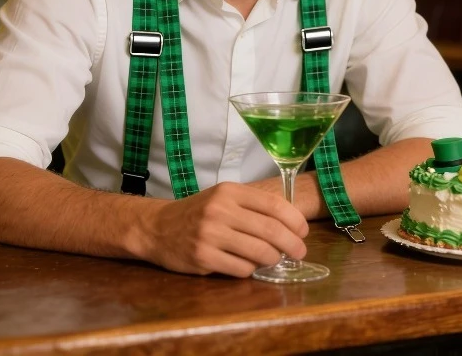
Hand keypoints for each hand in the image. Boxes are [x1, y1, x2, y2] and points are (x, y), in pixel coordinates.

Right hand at [141, 182, 307, 276]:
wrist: (158, 227)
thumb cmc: (198, 212)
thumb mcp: (223, 198)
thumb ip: (251, 205)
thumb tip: (290, 222)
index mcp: (229, 192)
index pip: (273, 205)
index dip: (294, 220)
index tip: (303, 231)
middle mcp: (220, 210)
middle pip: (271, 230)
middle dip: (292, 244)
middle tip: (300, 252)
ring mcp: (210, 234)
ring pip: (259, 252)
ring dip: (273, 259)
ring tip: (274, 259)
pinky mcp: (203, 258)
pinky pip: (241, 269)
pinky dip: (251, 270)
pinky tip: (248, 265)